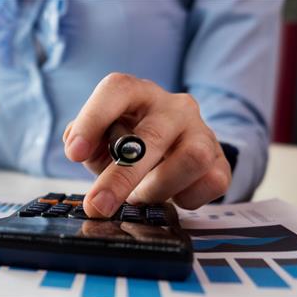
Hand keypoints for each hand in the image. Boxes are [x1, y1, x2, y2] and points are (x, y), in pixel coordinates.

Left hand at [63, 73, 231, 217]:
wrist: (174, 148)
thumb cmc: (128, 141)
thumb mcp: (99, 137)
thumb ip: (83, 138)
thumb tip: (77, 147)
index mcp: (137, 93)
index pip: (117, 90)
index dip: (93, 120)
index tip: (75, 154)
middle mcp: (173, 106)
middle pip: (151, 137)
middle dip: (120, 178)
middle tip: (98, 206)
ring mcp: (202, 131)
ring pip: (191, 158)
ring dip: (159, 187)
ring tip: (142, 194)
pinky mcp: (221, 159)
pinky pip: (212, 182)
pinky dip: (186, 198)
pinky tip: (172, 194)